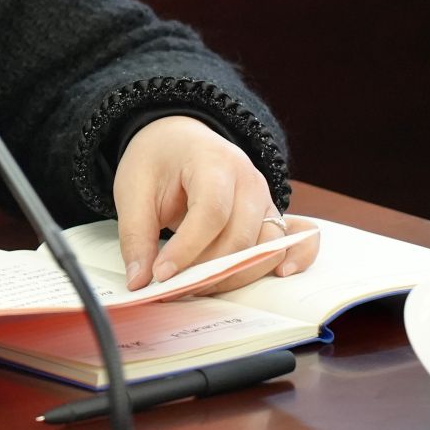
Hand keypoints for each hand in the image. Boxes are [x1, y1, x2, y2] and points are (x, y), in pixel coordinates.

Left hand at [112, 116, 321, 292]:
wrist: (180, 140)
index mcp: (213, 161)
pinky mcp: (271, 216)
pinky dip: (296, 258)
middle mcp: (248, 179)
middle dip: (207, 270)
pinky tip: (280, 275)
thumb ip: (136, 237)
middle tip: (173, 288)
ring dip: (235, 275)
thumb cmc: (158, 161)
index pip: (211, 211)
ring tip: (199, 287)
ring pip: (266, 247)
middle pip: (240, 236)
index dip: (188, 249)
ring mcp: (265, 198)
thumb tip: (138, 282)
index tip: (161, 275)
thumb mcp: (133, 190)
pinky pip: (296, 239)